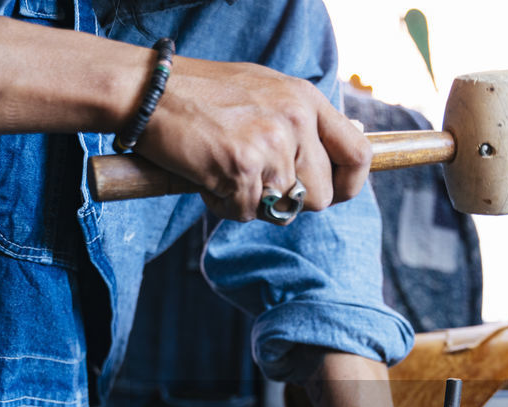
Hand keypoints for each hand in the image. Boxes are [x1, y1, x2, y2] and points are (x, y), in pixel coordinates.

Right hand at [136, 57, 371, 220]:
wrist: (148, 91)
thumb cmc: (200, 96)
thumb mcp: (265, 92)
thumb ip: (301, 122)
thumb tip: (336, 153)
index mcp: (306, 99)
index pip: (359, 154)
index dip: (349, 185)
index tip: (330, 193)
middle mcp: (296, 119)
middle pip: (321, 197)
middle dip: (289, 203)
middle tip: (256, 184)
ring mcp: (271, 143)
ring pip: (282, 210)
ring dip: (253, 204)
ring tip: (226, 172)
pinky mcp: (243, 167)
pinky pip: (245, 213)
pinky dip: (223, 205)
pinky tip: (206, 176)